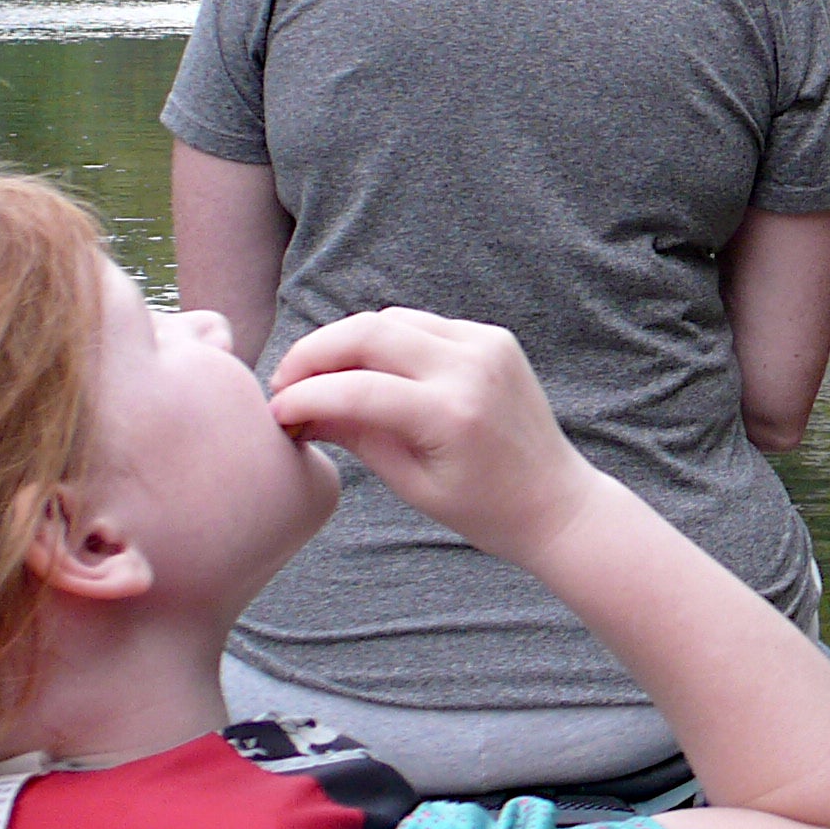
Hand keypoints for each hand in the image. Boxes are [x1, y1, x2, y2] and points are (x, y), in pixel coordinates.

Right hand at [266, 308, 600, 563]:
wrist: (555, 501)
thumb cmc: (484, 509)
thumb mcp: (411, 483)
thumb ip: (355, 438)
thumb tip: (297, 410)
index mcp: (451, 413)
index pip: (355, 390)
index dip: (304, 397)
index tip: (274, 413)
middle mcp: (471, 367)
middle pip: (367, 332)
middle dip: (314, 353)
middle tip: (284, 384)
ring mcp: (486, 345)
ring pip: (392, 319)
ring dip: (345, 342)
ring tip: (317, 379)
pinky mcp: (493, 337)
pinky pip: (423, 325)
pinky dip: (386, 340)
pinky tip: (366, 371)